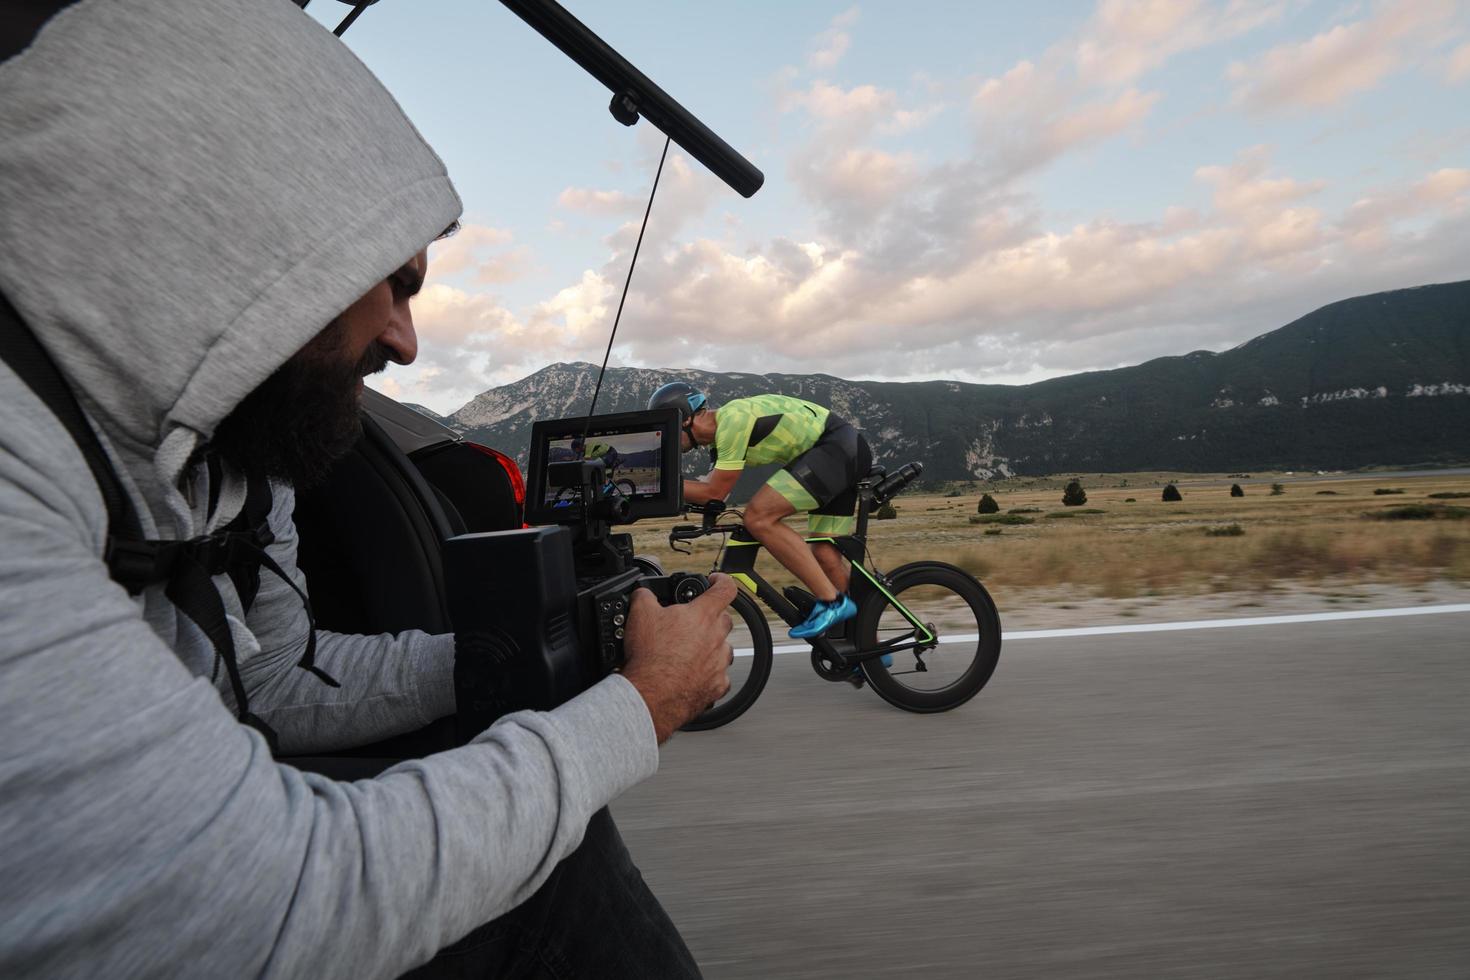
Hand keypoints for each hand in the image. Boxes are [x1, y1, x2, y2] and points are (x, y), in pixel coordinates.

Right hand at [620, 574, 737, 743]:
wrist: (652, 694)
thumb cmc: (650, 657)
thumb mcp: (640, 614)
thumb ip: (645, 596)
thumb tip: (643, 593)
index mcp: (703, 616)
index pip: (725, 589)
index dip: (721, 581)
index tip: (715, 582)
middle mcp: (717, 638)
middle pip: (724, 620)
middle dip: (710, 619)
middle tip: (690, 625)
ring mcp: (719, 663)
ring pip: (723, 649)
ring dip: (710, 648)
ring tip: (687, 653)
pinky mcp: (717, 686)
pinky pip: (719, 676)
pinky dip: (708, 674)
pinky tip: (690, 675)